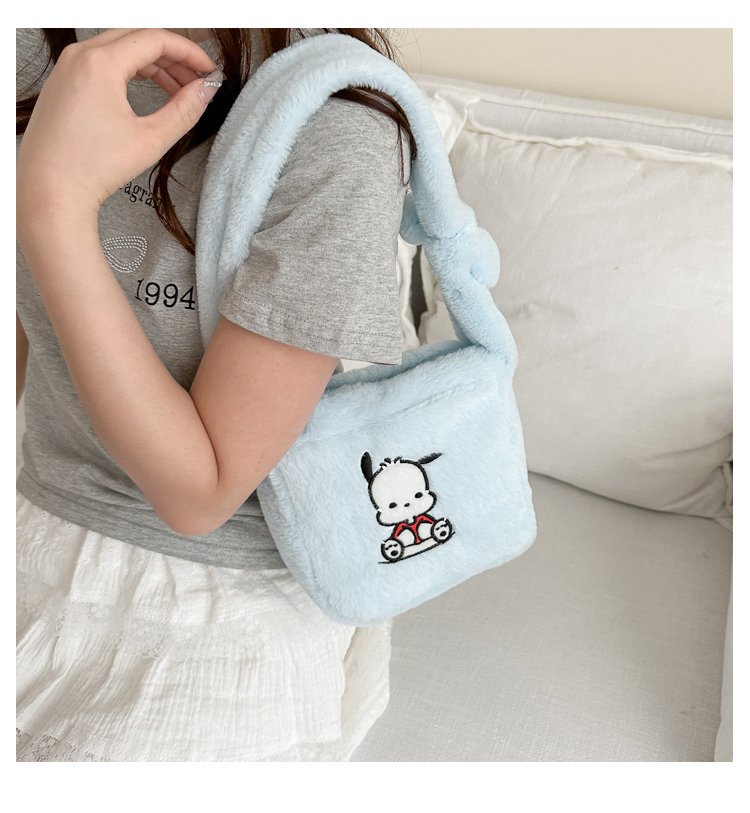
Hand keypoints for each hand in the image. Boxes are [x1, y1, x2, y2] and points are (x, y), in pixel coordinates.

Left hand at [17, 28, 220, 221]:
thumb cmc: (92, 168)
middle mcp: (79, 55)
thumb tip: (207, 89)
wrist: (50, 189)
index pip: (155, 39)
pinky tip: (148, 91)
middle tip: (197, 79)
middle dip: (173, 56)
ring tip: (177, 90)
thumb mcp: (150, 139)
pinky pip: (102, 61)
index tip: (208, 69)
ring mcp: (67, 66)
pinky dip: (129, 70)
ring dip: (152, 64)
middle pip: (138, 38)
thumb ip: (184, 110)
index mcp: (100, 63)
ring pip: (120, 48)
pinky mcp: (62, 80)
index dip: (189, 52)